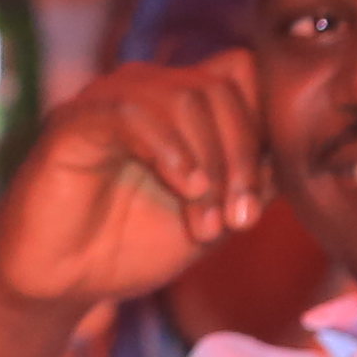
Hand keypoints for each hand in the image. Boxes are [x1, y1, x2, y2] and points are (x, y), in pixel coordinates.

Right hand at [0, 55, 269, 317]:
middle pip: (222, 85)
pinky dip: (170, 152)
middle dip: (243, 156)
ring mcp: (109, 100)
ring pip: (186, 95)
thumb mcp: (213, 216)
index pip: (243, 74)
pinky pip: (132, 113)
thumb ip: (251, 183)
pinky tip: (183, 192)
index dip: (264, 128)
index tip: (260, 200)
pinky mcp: (74, 121)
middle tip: (239, 221)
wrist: (62, 282)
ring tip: (207, 224)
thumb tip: (295, 155)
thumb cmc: (130, 246)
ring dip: (211, 164)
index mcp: (179, 105)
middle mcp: (145, 91)